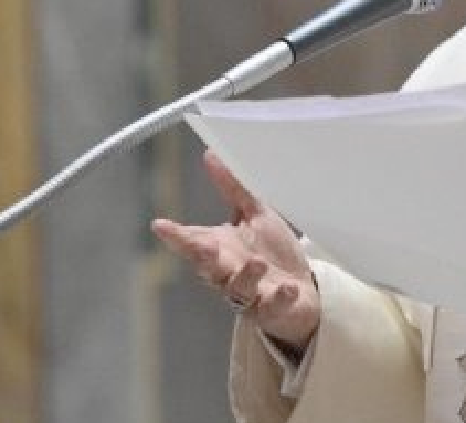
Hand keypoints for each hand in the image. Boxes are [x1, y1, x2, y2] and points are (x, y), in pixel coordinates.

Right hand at [150, 150, 320, 352]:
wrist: (305, 291)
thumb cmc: (273, 253)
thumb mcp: (255, 215)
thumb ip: (233, 188)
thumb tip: (211, 154)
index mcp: (221, 249)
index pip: (193, 242)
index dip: (176, 236)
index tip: (160, 225)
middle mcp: (229, 273)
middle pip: (208, 268)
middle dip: (204, 258)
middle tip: (203, 246)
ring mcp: (249, 295)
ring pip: (238, 289)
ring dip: (246, 276)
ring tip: (257, 262)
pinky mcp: (272, 310)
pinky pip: (272, 306)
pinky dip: (280, 298)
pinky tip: (288, 288)